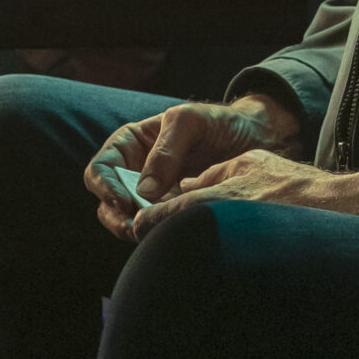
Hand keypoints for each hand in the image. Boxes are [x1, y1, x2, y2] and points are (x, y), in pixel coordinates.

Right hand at [84, 94, 307, 238]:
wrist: (256, 140)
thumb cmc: (220, 122)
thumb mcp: (190, 122)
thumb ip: (166, 150)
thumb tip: (143, 191)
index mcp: (132, 144)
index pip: (101, 168)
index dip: (105, 186)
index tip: (123, 201)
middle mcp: (137, 171)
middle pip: (107, 199)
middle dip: (115, 215)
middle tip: (135, 227)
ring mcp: (155, 195)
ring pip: (127, 219)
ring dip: (134, 229)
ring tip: (152, 235)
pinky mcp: (174, 213)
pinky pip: (157, 227)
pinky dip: (157, 234)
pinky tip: (172, 235)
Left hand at [127, 153, 358, 240]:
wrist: (337, 206)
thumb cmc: (292, 182)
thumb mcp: (248, 163)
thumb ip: (213, 173)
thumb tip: (185, 187)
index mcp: (220, 196)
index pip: (170, 211)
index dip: (149, 220)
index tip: (137, 226)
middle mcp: (226, 220)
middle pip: (180, 234)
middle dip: (164, 238)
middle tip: (151, 241)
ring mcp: (240, 240)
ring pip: (199, 247)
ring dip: (187, 247)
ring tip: (177, 250)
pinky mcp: (254, 257)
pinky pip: (222, 255)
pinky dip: (211, 253)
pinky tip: (210, 255)